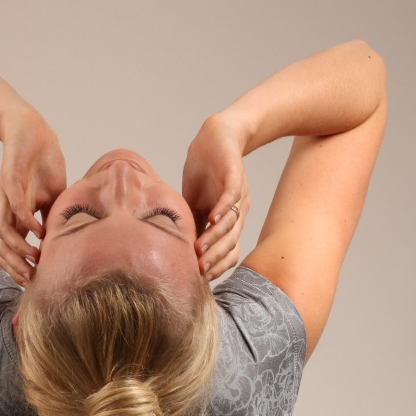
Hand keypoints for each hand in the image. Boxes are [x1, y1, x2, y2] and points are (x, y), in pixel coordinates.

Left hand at [0, 108, 66, 284]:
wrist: (31, 131)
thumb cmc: (42, 164)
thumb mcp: (53, 198)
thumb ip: (55, 220)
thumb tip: (65, 243)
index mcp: (17, 216)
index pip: (11, 250)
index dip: (18, 268)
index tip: (34, 281)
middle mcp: (8, 209)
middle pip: (3, 247)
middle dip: (16, 266)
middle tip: (33, 279)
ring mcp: (7, 196)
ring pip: (4, 231)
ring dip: (19, 248)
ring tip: (36, 258)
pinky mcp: (10, 177)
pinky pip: (14, 204)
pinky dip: (26, 220)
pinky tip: (39, 231)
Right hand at [182, 113, 249, 280]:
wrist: (216, 136)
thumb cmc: (204, 171)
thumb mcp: (193, 204)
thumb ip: (190, 225)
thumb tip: (177, 249)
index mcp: (227, 221)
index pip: (227, 251)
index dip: (217, 265)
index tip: (200, 278)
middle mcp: (237, 211)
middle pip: (230, 243)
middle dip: (215, 259)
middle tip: (200, 272)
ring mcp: (238, 195)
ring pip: (231, 224)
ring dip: (216, 239)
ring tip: (200, 252)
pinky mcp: (235, 175)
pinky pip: (231, 195)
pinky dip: (223, 208)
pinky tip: (212, 219)